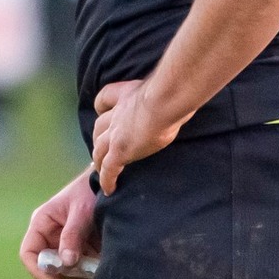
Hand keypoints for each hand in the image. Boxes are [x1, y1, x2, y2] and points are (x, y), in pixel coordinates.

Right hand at [20, 171, 97, 278]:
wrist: (109, 185)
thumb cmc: (90, 191)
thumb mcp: (81, 211)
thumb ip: (72, 235)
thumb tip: (67, 262)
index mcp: (41, 223)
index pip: (28, 253)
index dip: (38, 271)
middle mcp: (49, 237)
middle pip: (48, 267)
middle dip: (65, 274)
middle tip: (85, 271)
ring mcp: (64, 245)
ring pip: (65, 271)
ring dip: (80, 272)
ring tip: (97, 262)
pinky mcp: (80, 251)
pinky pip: (80, 269)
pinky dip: (89, 270)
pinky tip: (101, 260)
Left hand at [90, 79, 188, 194]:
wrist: (164, 101)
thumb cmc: (170, 91)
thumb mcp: (162, 88)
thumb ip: (163, 93)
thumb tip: (180, 95)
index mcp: (126, 95)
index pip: (104, 99)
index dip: (103, 108)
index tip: (104, 113)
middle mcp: (117, 114)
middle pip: (99, 127)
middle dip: (98, 137)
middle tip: (101, 148)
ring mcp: (115, 134)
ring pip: (99, 149)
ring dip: (98, 160)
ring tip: (100, 170)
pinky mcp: (119, 151)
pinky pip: (108, 169)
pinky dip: (106, 179)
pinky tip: (109, 190)